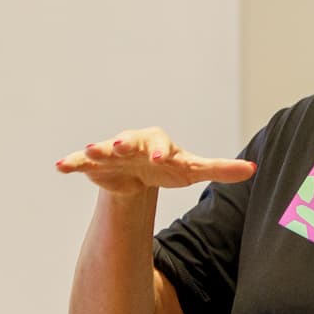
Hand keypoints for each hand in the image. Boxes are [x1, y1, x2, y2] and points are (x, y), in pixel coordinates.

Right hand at [54, 128, 254, 195]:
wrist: (141, 172)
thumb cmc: (170, 167)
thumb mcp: (193, 169)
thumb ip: (220, 169)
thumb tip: (254, 169)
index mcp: (159, 143)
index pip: (162, 144)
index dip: (162, 151)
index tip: (162, 159)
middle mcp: (134, 143)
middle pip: (129, 140)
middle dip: (124, 142)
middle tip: (119, 145)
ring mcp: (113, 152)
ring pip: (104, 149)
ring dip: (96, 150)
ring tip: (89, 151)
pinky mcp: (96, 164)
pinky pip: (82, 162)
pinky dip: (72, 163)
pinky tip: (60, 168)